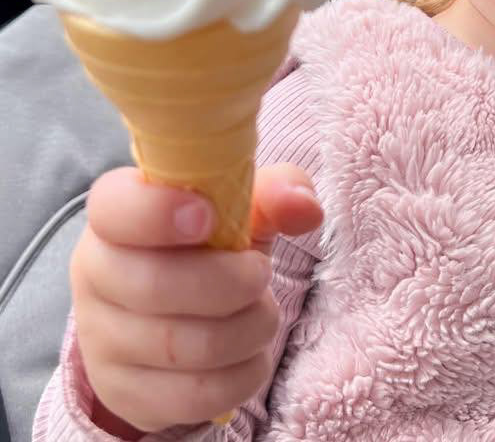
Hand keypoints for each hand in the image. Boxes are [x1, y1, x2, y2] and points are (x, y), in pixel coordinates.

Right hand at [70, 164, 322, 435]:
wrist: (175, 311)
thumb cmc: (207, 245)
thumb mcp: (237, 207)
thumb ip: (273, 192)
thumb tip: (303, 207)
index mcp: (113, 217)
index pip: (114, 207)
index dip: (158, 212)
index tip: (208, 217)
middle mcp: (95, 275)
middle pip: (153, 285)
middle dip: (229, 283)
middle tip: (261, 273)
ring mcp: (102, 339)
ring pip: (177, 346)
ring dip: (244, 330)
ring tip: (263, 313)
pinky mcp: (125, 393)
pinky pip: (189, 396)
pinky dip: (240, 376)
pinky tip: (252, 354)